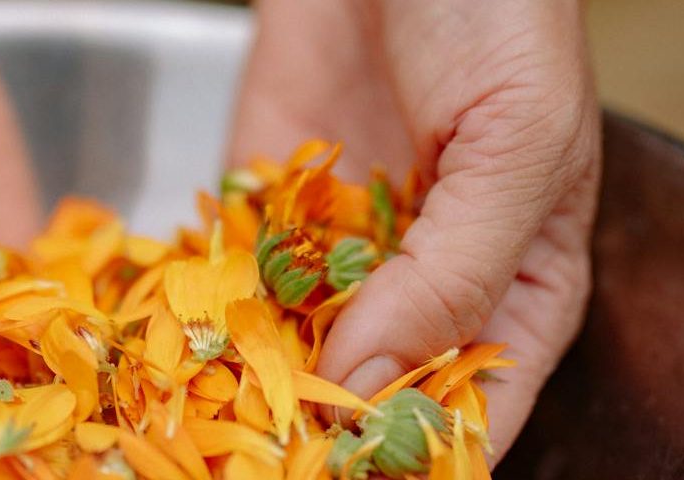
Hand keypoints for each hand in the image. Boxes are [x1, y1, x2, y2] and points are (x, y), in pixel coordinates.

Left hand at [229, 0, 600, 462]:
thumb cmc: (498, 12)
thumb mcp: (514, 144)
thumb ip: (455, 270)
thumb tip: (377, 380)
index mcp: (520, 282)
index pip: (477, 405)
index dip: (421, 458)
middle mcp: (423, 279)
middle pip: (374, 393)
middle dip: (320, 432)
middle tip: (258, 464)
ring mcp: (339, 245)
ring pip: (293, 347)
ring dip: (249, 389)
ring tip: (200, 432)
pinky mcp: (266, 200)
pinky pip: (232, 278)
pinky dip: (200, 315)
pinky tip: (163, 355)